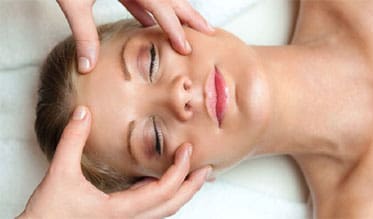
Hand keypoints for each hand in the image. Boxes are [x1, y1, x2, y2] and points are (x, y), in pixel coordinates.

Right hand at [18, 106, 211, 218]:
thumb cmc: (49, 213)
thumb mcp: (59, 173)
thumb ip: (72, 141)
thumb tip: (82, 112)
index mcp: (120, 210)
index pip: (162, 191)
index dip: (179, 170)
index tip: (187, 150)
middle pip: (172, 205)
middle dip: (191, 186)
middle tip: (206, 168)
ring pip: (164, 209)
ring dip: (181, 191)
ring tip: (192, 175)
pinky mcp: (120, 218)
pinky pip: (152, 208)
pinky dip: (165, 194)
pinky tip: (161, 180)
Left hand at [57, 0, 213, 72]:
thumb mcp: (74, 2)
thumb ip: (84, 33)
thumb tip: (88, 66)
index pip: (161, 7)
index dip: (175, 28)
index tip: (186, 47)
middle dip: (191, 16)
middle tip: (209, 31)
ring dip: (176, 12)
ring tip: (190, 27)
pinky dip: (149, 11)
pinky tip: (149, 23)